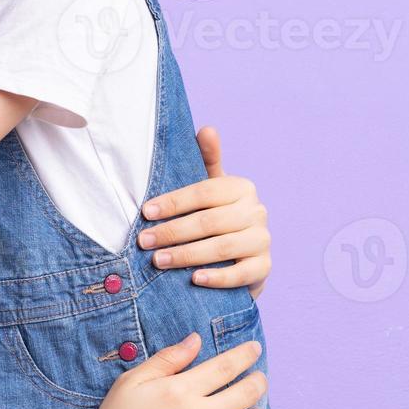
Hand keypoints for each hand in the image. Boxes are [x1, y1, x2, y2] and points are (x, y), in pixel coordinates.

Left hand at [136, 126, 272, 297]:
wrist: (240, 256)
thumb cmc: (215, 215)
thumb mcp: (209, 189)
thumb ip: (206, 160)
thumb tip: (207, 128)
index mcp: (241, 187)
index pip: (204, 192)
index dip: (173, 202)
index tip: (145, 212)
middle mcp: (257, 211)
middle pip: (210, 221)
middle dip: (172, 232)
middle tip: (144, 242)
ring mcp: (262, 240)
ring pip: (222, 247)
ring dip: (187, 255)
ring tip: (158, 261)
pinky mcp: (264, 267)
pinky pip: (242, 274)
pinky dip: (217, 278)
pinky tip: (194, 279)